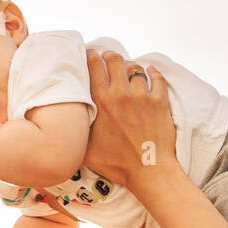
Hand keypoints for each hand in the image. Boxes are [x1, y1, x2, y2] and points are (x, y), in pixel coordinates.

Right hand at [82, 52, 176, 189]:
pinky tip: (150, 72)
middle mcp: (121, 93)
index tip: (90, 56)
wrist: (148, 171)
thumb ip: (78, 130)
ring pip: (135, 68)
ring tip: (128, 71)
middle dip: (109, 56)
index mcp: (101, 102)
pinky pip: (157, 77)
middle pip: (115, 59)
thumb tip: (67, 123)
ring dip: (130, 67)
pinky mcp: (159, 101)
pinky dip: (153, 72)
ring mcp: (142, 96)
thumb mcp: (87, 150)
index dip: (91, 56)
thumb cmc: (116, 165)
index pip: (94, 65)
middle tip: (108, 59)